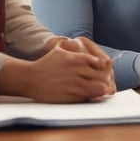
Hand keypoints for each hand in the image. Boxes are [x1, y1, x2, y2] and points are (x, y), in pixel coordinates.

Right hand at [0, 36, 114, 101]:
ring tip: (105, 90)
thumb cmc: (45, 63)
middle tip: (109, 82)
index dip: (105, 68)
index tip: (107, 70)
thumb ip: (73, 47)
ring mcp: (73, 84)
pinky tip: (95, 96)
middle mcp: (76, 71)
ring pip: (95, 88)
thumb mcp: (59, 49)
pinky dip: (93, 97)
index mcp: (75, 58)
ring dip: (102, 89)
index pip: (99, 63)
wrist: (30, 78)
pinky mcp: (69, 95)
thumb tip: (81, 43)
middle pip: (100, 76)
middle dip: (106, 79)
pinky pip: (86, 97)